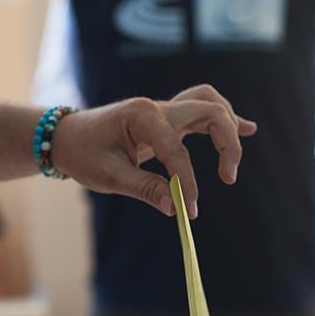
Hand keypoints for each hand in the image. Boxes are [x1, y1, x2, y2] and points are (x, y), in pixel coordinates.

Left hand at [52, 84, 256, 218]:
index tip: (190, 211)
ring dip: (229, 126)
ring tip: (233, 159)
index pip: (177, 150)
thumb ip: (145, 189)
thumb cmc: (83, 154)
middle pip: (209, 112)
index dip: (188, 182)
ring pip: (209, 104)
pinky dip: (225, 119)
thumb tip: (176, 208)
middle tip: (227, 178)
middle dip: (227, 143)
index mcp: (142, 116)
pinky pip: (202, 110)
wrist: (66, 137)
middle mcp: (158, 107)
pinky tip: (248, 128)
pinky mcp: (167, 118)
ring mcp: (164, 109)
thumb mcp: (108, 176)